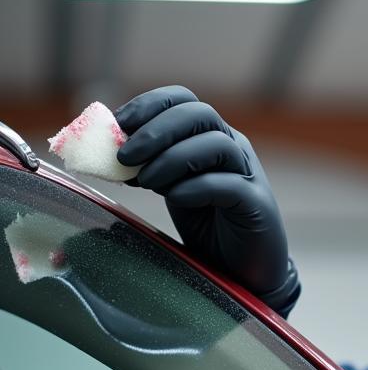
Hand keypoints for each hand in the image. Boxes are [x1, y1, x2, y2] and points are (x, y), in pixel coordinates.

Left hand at [115, 87, 299, 316]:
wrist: (242, 268)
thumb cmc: (207, 225)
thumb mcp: (170, 188)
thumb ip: (148, 166)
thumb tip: (108, 149)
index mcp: (211, 137)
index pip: (182, 101)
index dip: (148, 106)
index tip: (118, 127)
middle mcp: (234, 148)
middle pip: (200, 114)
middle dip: (155, 131)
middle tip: (125, 156)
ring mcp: (249, 175)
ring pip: (217, 145)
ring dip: (172, 159)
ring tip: (147, 182)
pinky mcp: (257, 205)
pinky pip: (228, 184)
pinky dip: (195, 188)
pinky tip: (175, 199)